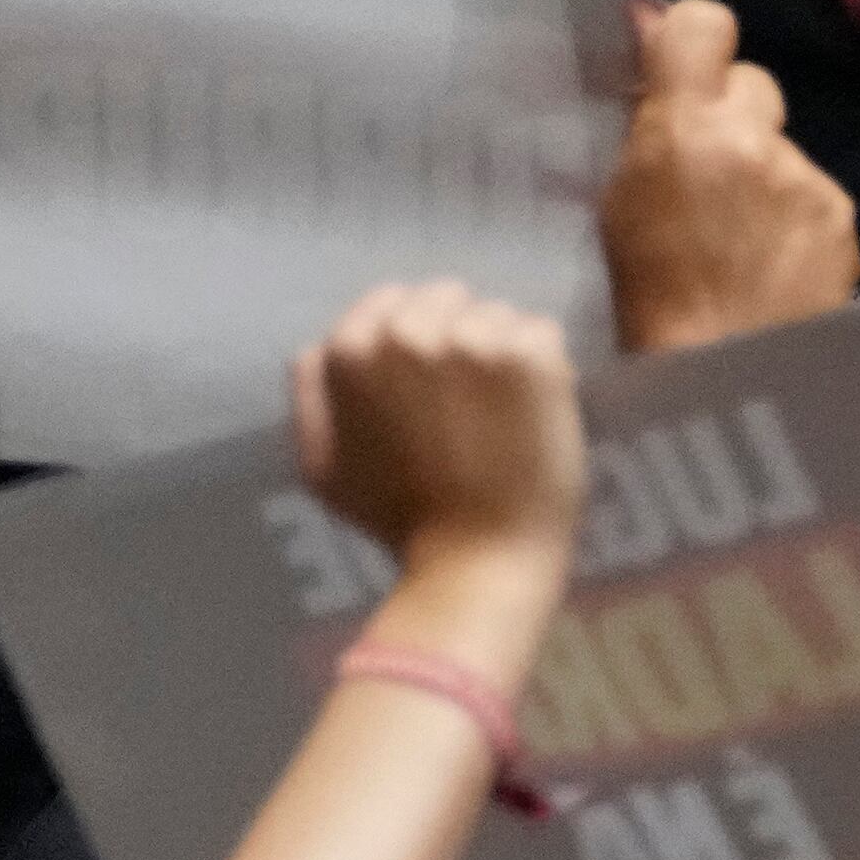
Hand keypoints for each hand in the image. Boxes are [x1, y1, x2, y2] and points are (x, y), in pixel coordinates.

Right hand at [292, 281, 584, 592]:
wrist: (478, 559)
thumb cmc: (399, 521)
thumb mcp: (322, 465)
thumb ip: (313, 397)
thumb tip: (317, 348)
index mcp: (350, 348)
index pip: (393, 301)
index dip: (420, 340)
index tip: (435, 387)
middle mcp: (408, 331)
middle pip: (447, 299)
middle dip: (461, 338)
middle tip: (471, 403)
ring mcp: (472, 339)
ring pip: (498, 315)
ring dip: (504, 352)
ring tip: (503, 414)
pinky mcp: (529, 355)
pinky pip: (542, 333)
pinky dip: (546, 368)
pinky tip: (533, 414)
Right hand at [600, 0, 859, 354]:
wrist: (722, 377)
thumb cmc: (651, 297)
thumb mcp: (621, 201)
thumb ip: (647, 119)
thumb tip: (650, 27)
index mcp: (685, 125)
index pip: (704, 22)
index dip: (696, 40)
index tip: (684, 71)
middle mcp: (754, 137)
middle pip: (754, 83)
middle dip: (734, 117)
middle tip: (713, 175)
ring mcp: (806, 177)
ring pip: (785, 147)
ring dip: (766, 176)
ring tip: (742, 241)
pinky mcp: (842, 217)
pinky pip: (816, 195)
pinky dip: (797, 221)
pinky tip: (775, 266)